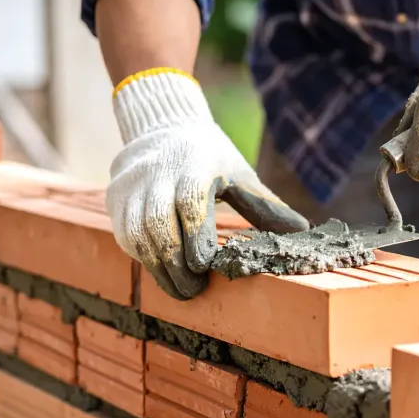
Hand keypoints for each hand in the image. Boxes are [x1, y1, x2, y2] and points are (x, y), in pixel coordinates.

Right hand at [106, 69, 309, 299]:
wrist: (163, 127)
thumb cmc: (211, 158)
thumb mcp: (240, 174)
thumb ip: (264, 205)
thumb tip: (302, 230)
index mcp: (194, 165)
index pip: (191, 205)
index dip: (196, 238)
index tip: (206, 266)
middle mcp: (158, 173)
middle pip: (160, 225)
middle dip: (176, 264)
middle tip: (194, 290)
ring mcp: (133, 184)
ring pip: (138, 234)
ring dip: (158, 267)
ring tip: (179, 287)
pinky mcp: (116, 196)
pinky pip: (124, 234)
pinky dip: (142, 256)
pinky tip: (160, 268)